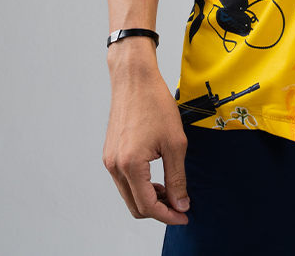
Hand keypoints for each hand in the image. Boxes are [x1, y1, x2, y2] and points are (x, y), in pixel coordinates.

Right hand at [103, 39, 189, 224]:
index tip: (185, 215)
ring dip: (149, 198)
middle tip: (180, 205)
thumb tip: (180, 204)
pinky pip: (124, 180)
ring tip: (171, 191)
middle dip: (158, 210)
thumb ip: (177, 177)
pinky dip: (140, 185)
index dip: (168, 215)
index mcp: (130, 165)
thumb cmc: (155, 104)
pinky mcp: (109, 153)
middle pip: (135, 205)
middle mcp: (114, 166)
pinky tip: (157, 178)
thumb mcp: (175, 142)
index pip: (147, 206)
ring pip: (128, 194)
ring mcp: (109, 160)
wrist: (135, 79)